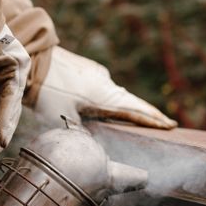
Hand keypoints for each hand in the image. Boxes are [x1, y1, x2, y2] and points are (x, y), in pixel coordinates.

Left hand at [34, 47, 175, 129]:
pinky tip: (108, 105)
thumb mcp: (65, 120)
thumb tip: (91, 143)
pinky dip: (113, 99)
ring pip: (119, 95)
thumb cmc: (48, 94)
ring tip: (143, 118)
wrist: (34, 62)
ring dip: (129, 107)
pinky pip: (107, 88)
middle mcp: (107, 84)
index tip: (170, 126)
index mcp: (105, 97)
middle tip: (166, 123)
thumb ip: (82, 132)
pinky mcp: (89, 71)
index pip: (137, 111)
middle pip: (133, 103)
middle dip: (150, 114)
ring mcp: (99, 75)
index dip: (155, 120)